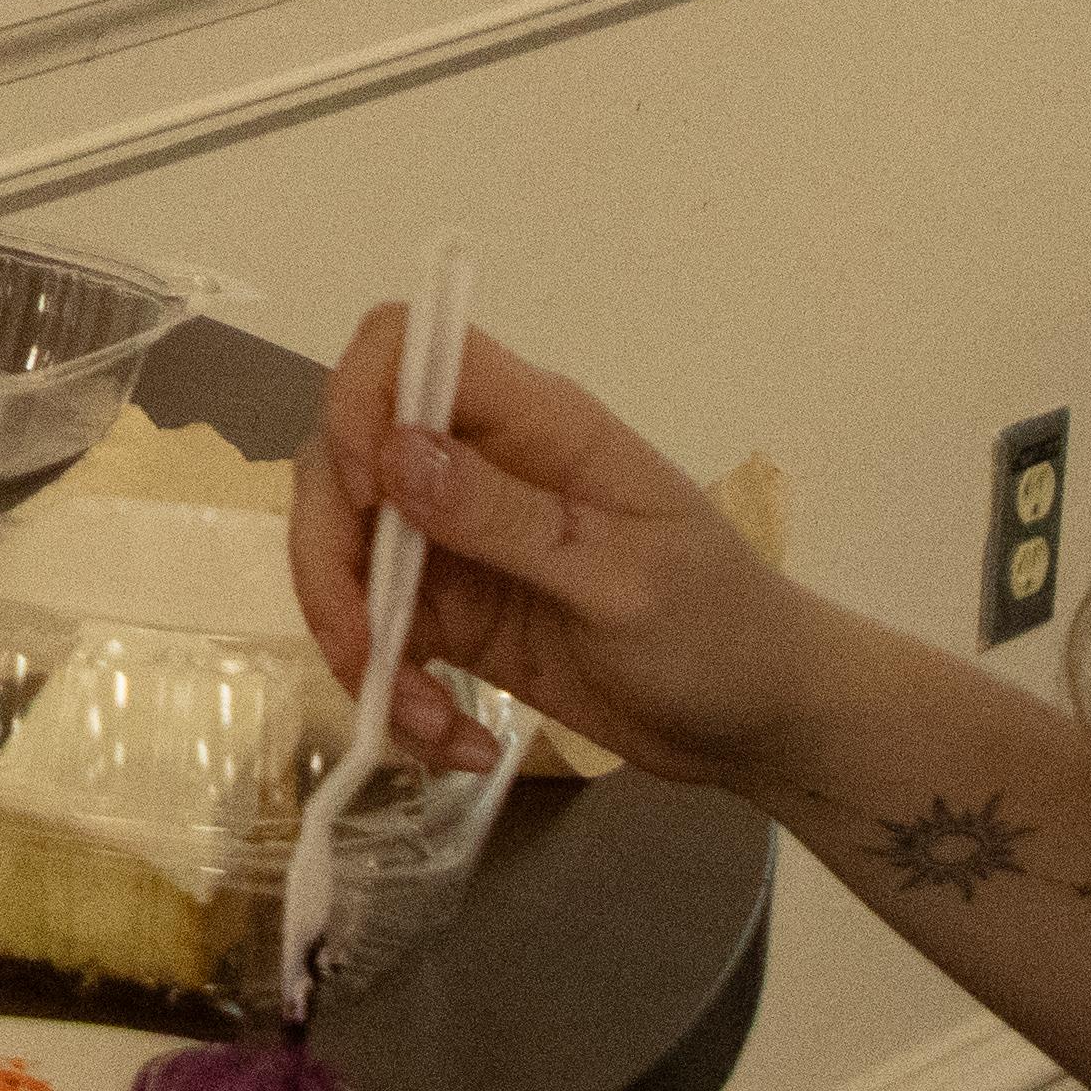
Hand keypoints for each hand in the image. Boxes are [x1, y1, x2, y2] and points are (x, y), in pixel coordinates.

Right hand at [296, 315, 824, 794]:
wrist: (759, 720)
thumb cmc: (719, 628)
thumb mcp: (622, 578)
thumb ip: (508, 518)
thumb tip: (394, 452)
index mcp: (533, 424)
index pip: (406, 347)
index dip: (359, 403)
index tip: (368, 499)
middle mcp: (476, 466)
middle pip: (342, 462)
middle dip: (330, 560)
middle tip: (364, 650)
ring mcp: (456, 542)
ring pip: (345, 556)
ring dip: (359, 646)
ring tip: (429, 725)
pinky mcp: (452, 615)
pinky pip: (378, 637)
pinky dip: (394, 694)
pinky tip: (454, 742)